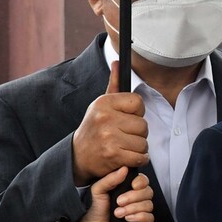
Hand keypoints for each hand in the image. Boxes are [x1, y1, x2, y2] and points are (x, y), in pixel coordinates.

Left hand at [58, 167, 153, 221]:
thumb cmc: (93, 213)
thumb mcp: (98, 191)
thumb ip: (110, 179)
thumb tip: (125, 168)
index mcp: (128, 191)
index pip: (144, 181)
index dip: (141, 182)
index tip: (132, 185)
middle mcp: (136, 201)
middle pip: (149, 192)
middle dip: (133, 196)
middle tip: (118, 202)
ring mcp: (140, 214)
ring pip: (149, 205)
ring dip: (133, 208)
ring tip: (118, 214)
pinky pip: (150, 218)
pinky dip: (139, 217)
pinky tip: (127, 219)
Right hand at [72, 62, 148, 184]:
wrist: (78, 156)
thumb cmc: (95, 128)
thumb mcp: (101, 105)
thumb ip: (114, 84)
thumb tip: (117, 62)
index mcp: (104, 103)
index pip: (138, 102)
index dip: (137, 113)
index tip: (127, 118)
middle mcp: (105, 118)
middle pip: (143, 125)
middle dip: (138, 133)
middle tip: (124, 135)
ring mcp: (109, 137)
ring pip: (143, 142)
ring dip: (138, 148)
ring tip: (124, 146)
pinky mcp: (113, 155)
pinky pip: (140, 157)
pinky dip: (138, 160)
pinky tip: (127, 157)